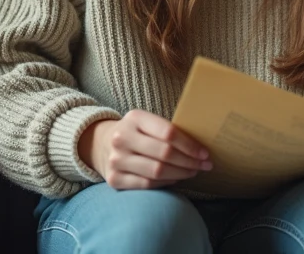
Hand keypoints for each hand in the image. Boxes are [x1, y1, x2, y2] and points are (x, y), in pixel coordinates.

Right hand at [79, 109, 212, 189]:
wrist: (99, 144)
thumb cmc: (134, 133)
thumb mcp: (146, 122)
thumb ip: (166, 131)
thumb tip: (199, 147)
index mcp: (134, 118)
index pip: (168, 133)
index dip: (190, 145)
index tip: (205, 153)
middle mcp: (122, 138)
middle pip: (165, 154)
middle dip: (190, 161)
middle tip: (204, 165)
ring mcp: (116, 160)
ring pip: (157, 172)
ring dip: (181, 174)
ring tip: (193, 172)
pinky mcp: (114, 179)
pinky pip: (147, 185)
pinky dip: (166, 183)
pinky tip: (176, 179)